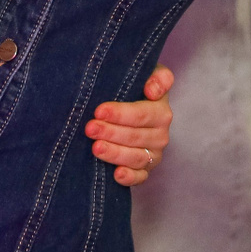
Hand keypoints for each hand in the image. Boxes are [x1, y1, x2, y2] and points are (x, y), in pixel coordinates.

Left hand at [88, 64, 175, 186]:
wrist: (129, 109)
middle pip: (135, 136)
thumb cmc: (134, 89)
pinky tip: (116, 174)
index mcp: (160, 110)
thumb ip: (157, 76)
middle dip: (111, 132)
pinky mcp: (146, 169)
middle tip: (89, 128)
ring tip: (95, 148)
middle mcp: (161, 133)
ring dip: (115, 153)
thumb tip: (153, 90)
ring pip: (137, 157)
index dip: (121, 113)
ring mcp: (154, 153)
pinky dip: (130, 177)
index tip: (99, 110)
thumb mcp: (145, 75)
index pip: (141, 114)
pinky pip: (141, 177)